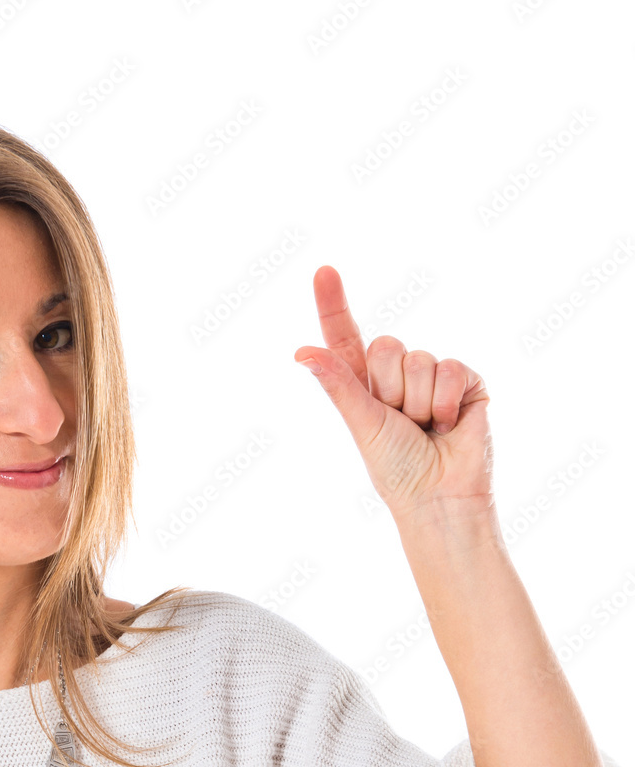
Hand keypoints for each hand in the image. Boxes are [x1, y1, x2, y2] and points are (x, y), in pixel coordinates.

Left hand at [294, 266, 494, 524]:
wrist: (440, 496)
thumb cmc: (396, 468)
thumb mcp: (361, 422)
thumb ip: (338, 383)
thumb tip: (301, 351)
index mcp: (363, 385)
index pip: (345, 336)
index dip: (333, 304)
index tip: (323, 270)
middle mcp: (397, 375)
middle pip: (386, 345)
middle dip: (389, 387)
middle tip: (401, 422)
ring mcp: (433, 376)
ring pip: (418, 358)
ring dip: (418, 400)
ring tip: (425, 428)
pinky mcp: (466, 382)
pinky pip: (450, 367)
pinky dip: (445, 401)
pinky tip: (450, 425)